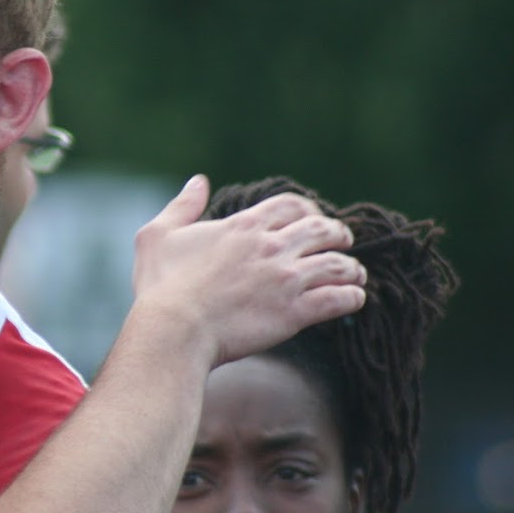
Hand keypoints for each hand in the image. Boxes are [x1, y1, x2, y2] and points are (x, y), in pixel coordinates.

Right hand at [131, 175, 365, 367]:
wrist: (174, 330)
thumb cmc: (161, 286)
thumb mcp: (158, 235)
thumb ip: (182, 205)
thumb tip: (199, 181)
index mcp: (243, 227)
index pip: (291, 205)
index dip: (308, 209)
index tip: (313, 219)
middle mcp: (271, 248)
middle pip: (322, 229)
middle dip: (338, 233)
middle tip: (342, 241)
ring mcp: (285, 280)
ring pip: (338, 264)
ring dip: (351, 268)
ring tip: (355, 274)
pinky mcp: (294, 312)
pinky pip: (338, 299)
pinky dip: (352, 297)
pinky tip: (353, 299)